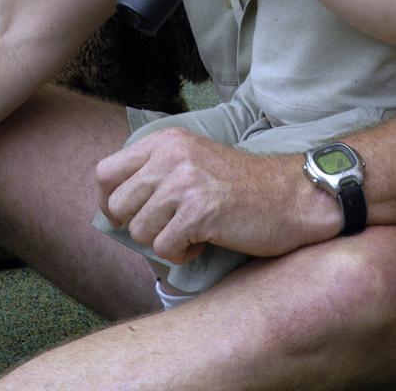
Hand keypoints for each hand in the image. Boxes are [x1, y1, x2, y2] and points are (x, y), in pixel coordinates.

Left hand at [95, 128, 335, 263]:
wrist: (290, 195)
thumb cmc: (241, 185)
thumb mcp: (192, 160)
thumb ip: (155, 172)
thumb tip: (111, 208)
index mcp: (166, 140)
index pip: (105, 172)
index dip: (109, 202)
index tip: (130, 216)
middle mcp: (171, 155)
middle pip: (117, 206)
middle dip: (138, 226)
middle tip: (169, 227)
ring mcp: (184, 182)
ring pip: (139, 231)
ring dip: (163, 242)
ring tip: (193, 231)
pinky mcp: (199, 211)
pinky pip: (165, 249)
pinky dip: (182, 255)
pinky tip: (205, 241)